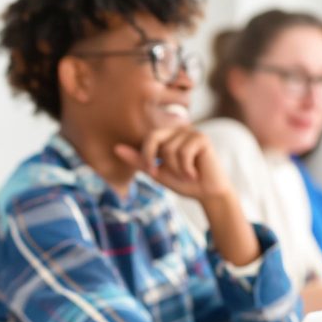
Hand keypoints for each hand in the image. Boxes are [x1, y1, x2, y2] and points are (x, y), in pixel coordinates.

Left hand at [117, 126, 259, 265]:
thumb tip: (115, 148)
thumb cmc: (181, 181)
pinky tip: (194, 173)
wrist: (206, 193)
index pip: (147, 138)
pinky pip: (184, 152)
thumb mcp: (154, 171)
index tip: (152, 171)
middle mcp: (178, 129)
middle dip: (156, 159)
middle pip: (154, 138)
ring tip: (186, 173)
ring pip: (169, 149)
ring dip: (176, 168)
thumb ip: (137, 159)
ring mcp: (191, 131)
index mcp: (166, 134)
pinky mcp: (202, 138)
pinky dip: (185, 168)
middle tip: (164, 173)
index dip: (146, 156)